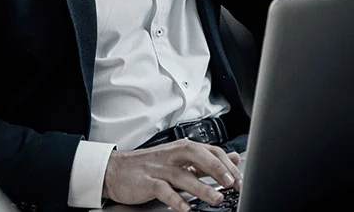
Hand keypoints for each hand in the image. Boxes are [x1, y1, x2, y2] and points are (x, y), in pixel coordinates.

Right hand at [102, 139, 241, 211]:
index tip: (239, 179)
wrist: (115, 170)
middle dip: (218, 169)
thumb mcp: (179, 159)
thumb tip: (233, 158)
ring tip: (216, 199)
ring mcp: (159, 168)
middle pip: (198, 157)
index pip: (210, 150)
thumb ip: (205, 161)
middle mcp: (172, 155)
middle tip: (232, 183)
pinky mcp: (146, 181)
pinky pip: (162, 190)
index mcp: (182, 148)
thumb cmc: (149, 166)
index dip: (226, 164)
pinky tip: (186, 208)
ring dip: (201, 188)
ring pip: (183, 175)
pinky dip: (175, 199)